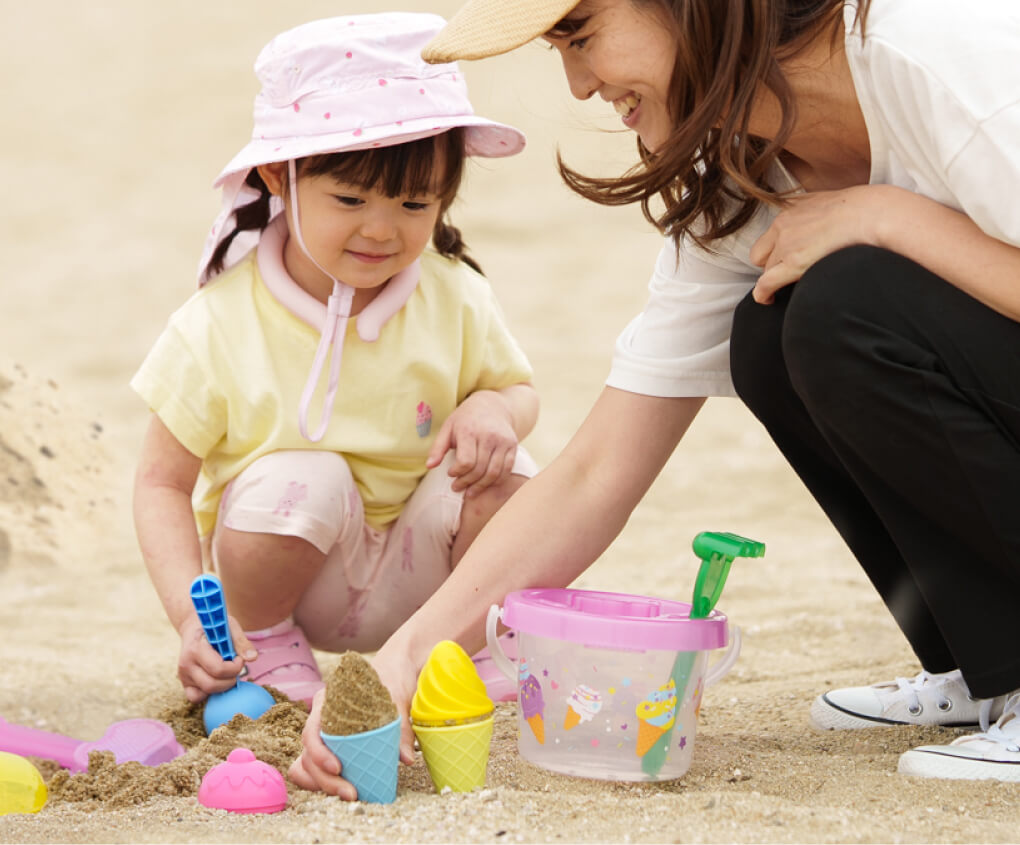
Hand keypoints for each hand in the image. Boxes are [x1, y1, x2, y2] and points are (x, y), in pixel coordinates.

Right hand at [176, 613, 255, 702]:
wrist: (194, 627)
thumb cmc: (214, 627)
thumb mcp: (229, 627)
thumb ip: (241, 642)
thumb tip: (252, 658)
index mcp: (195, 649)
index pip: (218, 669)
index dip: (235, 667)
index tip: (239, 659)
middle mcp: (186, 664)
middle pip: (211, 685)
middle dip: (230, 680)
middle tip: (235, 669)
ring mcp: (183, 676)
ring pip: (205, 693)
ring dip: (222, 687)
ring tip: (227, 674)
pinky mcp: (185, 683)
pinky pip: (196, 697)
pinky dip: (209, 693)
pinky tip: (217, 681)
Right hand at [288, 648, 416, 796]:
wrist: (396, 668)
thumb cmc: (392, 678)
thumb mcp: (398, 699)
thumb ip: (401, 729)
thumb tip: (404, 759)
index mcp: (327, 702)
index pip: (311, 732)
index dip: (319, 754)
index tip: (338, 768)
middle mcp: (320, 719)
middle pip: (308, 755)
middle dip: (325, 779)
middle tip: (351, 792)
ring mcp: (323, 734)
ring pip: (307, 765)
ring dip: (322, 784)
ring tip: (349, 794)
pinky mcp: (331, 746)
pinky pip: (315, 768)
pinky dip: (323, 782)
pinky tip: (343, 789)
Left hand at [426, 391, 518, 497]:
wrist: (492, 405)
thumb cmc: (465, 419)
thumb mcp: (448, 427)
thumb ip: (438, 447)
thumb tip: (430, 466)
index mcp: (470, 431)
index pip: (466, 462)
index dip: (457, 473)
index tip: (450, 474)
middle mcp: (489, 436)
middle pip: (479, 470)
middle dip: (466, 483)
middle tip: (457, 487)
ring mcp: (503, 441)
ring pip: (493, 473)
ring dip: (481, 486)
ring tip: (470, 492)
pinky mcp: (512, 446)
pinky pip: (506, 470)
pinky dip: (496, 481)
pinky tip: (485, 484)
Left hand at [749, 185, 891, 303]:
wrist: (873, 214)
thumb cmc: (865, 211)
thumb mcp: (834, 201)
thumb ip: (820, 213)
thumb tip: (829, 222)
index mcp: (792, 209)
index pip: (771, 234)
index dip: (776, 249)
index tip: (786, 258)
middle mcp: (783, 225)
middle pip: (761, 253)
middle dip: (771, 264)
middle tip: (788, 273)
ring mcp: (785, 244)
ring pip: (766, 270)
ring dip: (775, 278)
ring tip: (786, 288)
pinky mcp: (792, 263)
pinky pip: (765, 284)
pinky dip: (763, 294)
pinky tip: (768, 300)